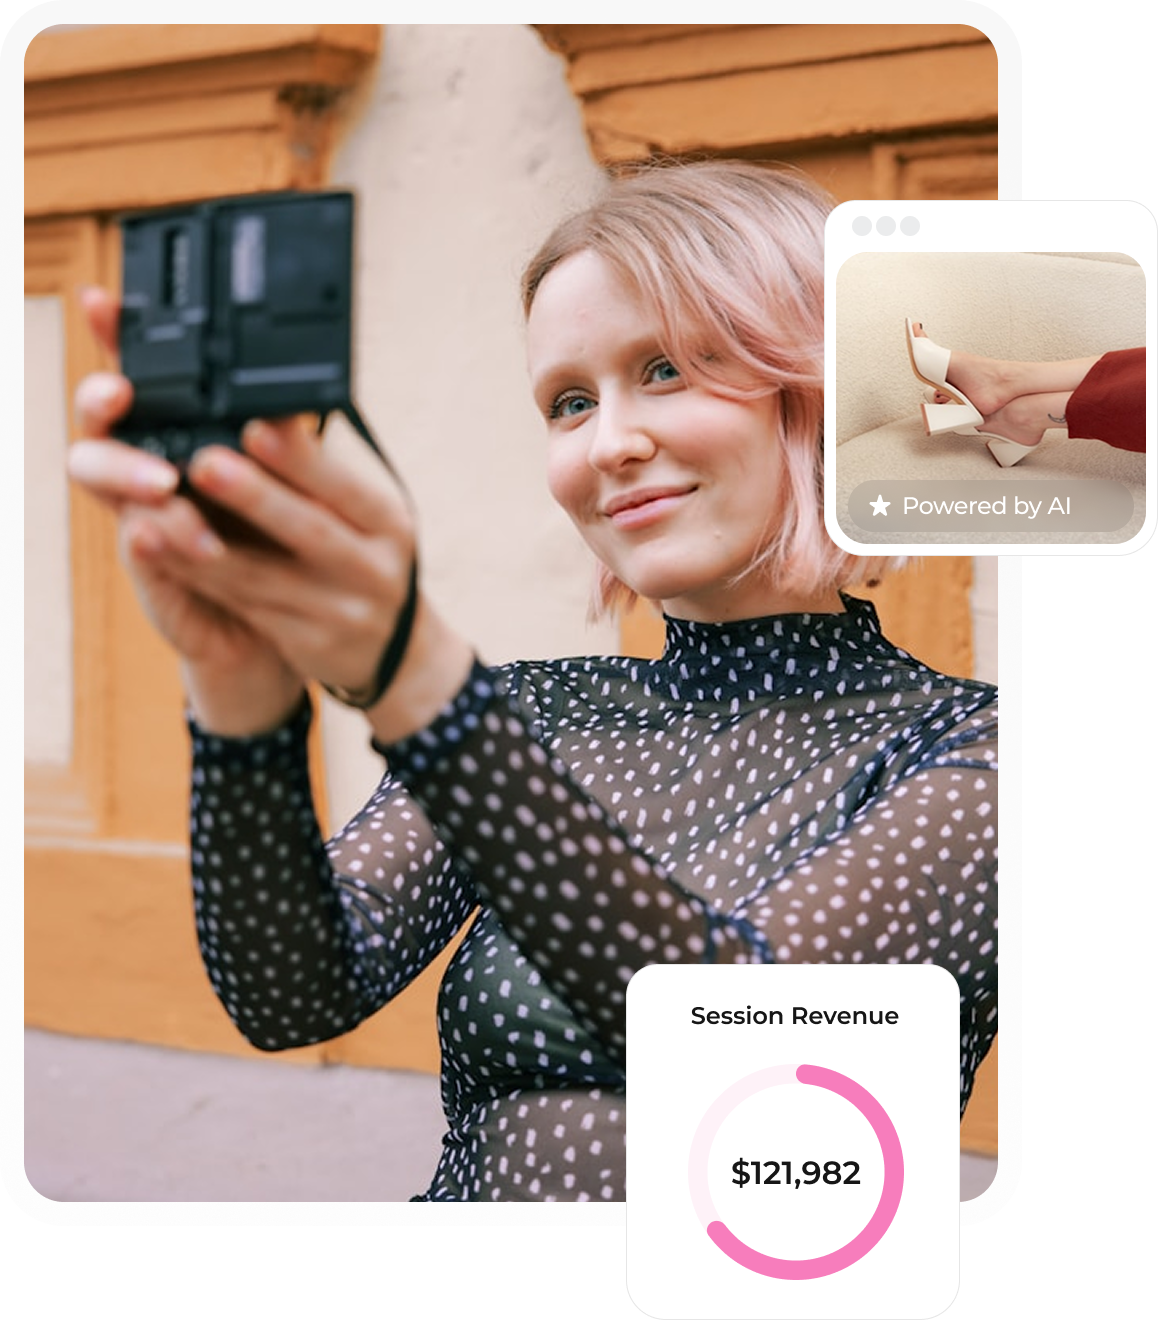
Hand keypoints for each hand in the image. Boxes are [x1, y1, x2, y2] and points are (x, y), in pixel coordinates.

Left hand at [69, 287, 471, 740]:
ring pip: (264, 578)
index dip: (301, 460)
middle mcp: (373, 568)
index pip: (346, 487)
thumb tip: (272, 410)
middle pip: (309, 530)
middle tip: (204, 462)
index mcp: (387, 523)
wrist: (395, 651)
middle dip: (255, 498)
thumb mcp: (367, 517)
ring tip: (156, 516)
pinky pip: (246, 608)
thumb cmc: (365, 560)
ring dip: (205, 547)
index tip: (257, 425)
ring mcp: (342, 611)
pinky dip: (201, 580)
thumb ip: (322, 476)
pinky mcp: (309, 643)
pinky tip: (164, 556)